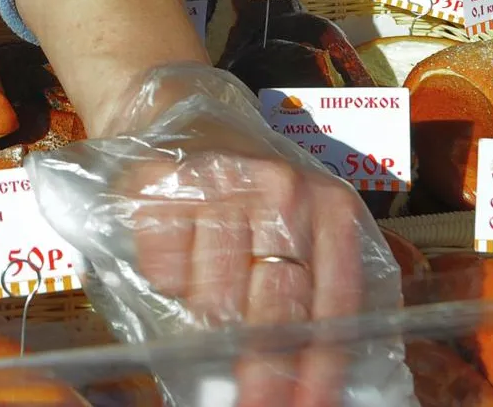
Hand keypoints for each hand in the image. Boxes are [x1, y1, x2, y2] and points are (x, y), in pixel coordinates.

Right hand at [29, 65, 403, 406]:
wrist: (184, 112)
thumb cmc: (252, 190)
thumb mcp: (305, 221)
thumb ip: (316, 283)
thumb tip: (311, 381)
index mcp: (330, 205)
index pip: (332, 303)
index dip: (318, 367)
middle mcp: (280, 188)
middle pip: (274, 305)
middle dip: (263, 372)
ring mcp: (219, 181)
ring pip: (212, 294)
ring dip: (208, 319)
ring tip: (209, 310)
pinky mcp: (160, 182)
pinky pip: (163, 268)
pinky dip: (167, 281)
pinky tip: (177, 258)